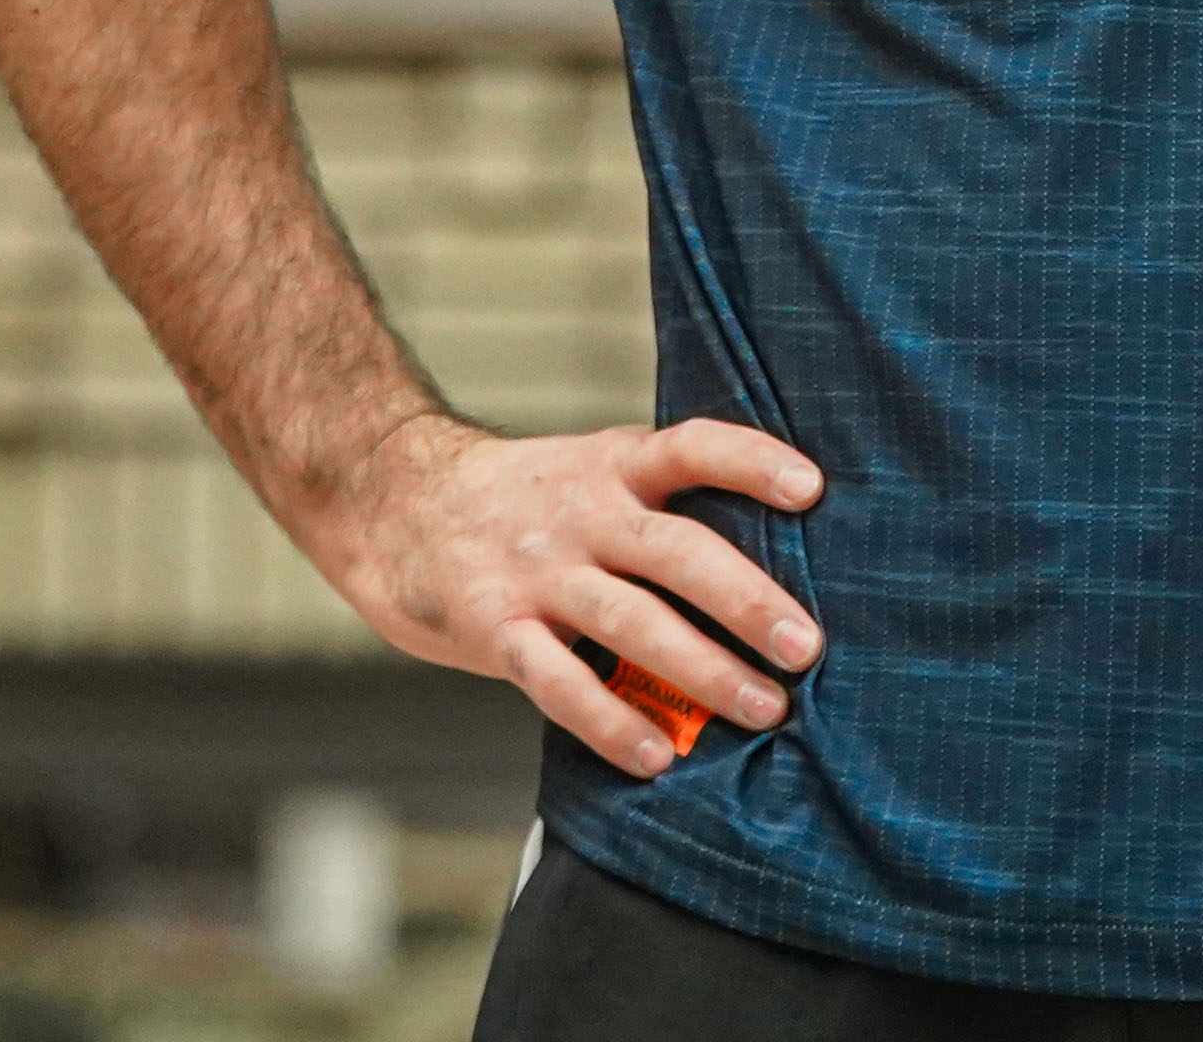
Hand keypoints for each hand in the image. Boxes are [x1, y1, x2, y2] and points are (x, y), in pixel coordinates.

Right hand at [299, 409, 824, 775]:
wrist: (389, 496)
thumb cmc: (520, 501)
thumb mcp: (589, 473)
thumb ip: (657, 509)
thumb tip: (769, 573)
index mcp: (614, 465)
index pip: (692, 447)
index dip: (752, 462)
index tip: (813, 487)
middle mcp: (581, 513)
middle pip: (676, 549)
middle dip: (748, 599)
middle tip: (808, 647)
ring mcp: (536, 572)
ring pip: (630, 620)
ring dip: (702, 668)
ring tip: (764, 707)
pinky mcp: (493, 626)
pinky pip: (558, 681)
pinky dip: (609, 721)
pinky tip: (654, 756)